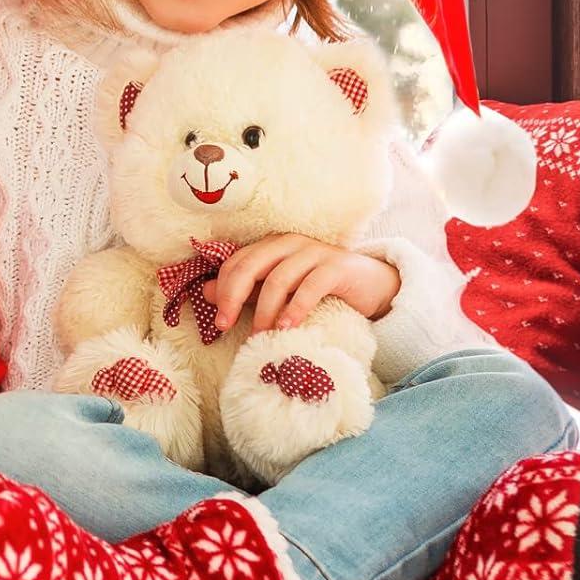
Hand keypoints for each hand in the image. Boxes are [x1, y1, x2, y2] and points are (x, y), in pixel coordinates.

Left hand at [202, 234, 401, 332]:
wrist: (372, 285)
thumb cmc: (318, 288)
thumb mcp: (278, 290)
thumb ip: (245, 290)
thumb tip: (207, 292)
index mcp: (270, 246)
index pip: (236, 263)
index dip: (223, 291)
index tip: (219, 322)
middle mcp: (288, 244)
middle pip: (250, 266)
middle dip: (233, 297)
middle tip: (226, 326)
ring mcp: (313, 252)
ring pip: (278, 279)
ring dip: (264, 310)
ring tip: (260, 335)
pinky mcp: (336, 267)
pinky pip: (309, 286)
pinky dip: (295, 308)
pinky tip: (287, 327)